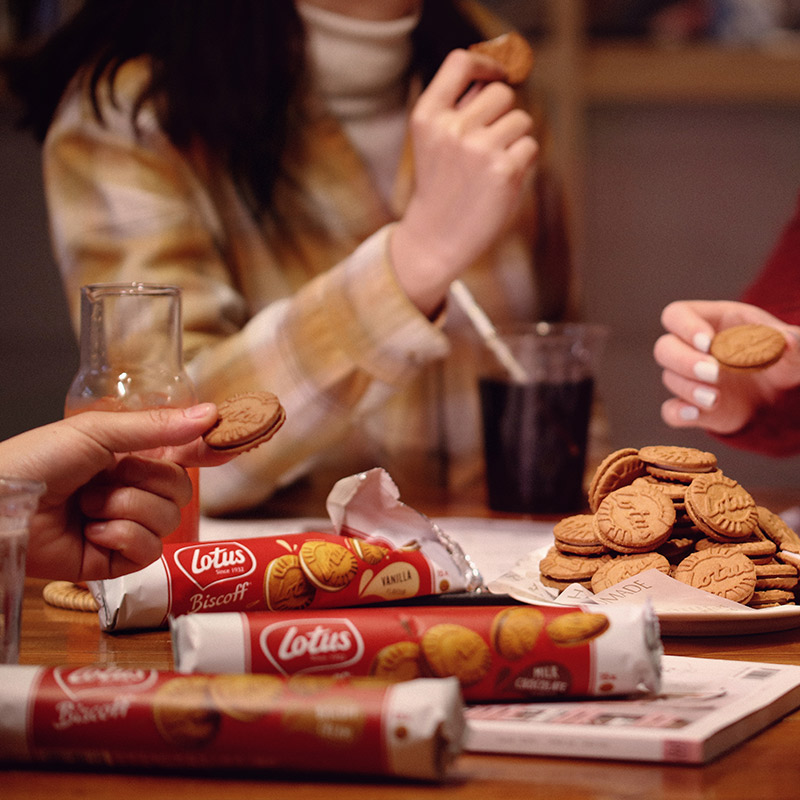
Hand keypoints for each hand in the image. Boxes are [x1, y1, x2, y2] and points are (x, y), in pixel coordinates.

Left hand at [0, 404, 232, 580]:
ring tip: (90, 506)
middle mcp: (133, 490)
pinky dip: (121, 538)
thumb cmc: (37, 461)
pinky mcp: (117, 561)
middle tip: (110, 478)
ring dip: (127, 509)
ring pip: (168, 520)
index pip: (183, 453)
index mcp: (130, 456)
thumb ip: (158, 427)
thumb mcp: (98, 432)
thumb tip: (210, 415)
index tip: (230, 444)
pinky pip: (149, 550)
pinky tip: (93, 533)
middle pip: (182, 489)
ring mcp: (126, 526)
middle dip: (147, 482)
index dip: (208, 450)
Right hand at [390, 48, 537, 315]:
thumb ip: (461, 106)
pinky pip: (530, 146)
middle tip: (488, 146)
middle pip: (502, 93)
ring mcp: (478, 149)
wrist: (435, 239)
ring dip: (515, 140)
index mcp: (427, 116)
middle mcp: (451, 128)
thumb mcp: (435, 141)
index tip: (497, 75)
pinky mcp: (504, 170)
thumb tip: (498, 74)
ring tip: (491, 167)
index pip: (461, 62)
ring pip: (521, 120)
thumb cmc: (441, 186)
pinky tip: (500, 182)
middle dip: (503, 114)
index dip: (486, 64)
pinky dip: (522, 162)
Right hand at [653, 300, 799, 433]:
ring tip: (716, 398)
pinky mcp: (691, 407)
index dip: (685, 326)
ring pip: (670, 378)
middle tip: (713, 372)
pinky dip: (680, 413)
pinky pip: (672, 411)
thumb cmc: (780, 357)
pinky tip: (697, 413)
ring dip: (690, 388)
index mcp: (710, 321)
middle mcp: (691, 349)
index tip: (708, 343)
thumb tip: (787, 341)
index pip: (677, 315)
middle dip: (685, 360)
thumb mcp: (792, 347)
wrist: (780, 395)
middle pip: (664, 348)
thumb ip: (792, 341)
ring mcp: (688, 379)